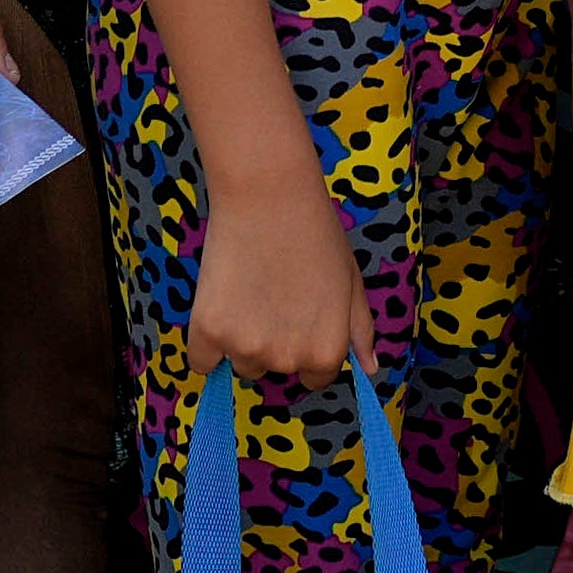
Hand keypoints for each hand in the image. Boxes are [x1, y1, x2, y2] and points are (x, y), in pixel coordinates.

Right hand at [186, 168, 370, 386]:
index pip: (315, 376)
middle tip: (275, 292)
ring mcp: (246, 348)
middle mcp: (287, 358)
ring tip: (250, 289)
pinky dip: (207, 342)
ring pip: (241, 363)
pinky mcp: (208, 333)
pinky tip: (221, 302)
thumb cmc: (315, 234)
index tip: (300, 315)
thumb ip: (360, 331)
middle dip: (275, 340)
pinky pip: (202, 361)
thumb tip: (370, 369)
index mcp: (326, 351)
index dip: (308, 344)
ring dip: (241, 339)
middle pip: (275, 370)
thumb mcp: (352, 282)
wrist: (270, 196)